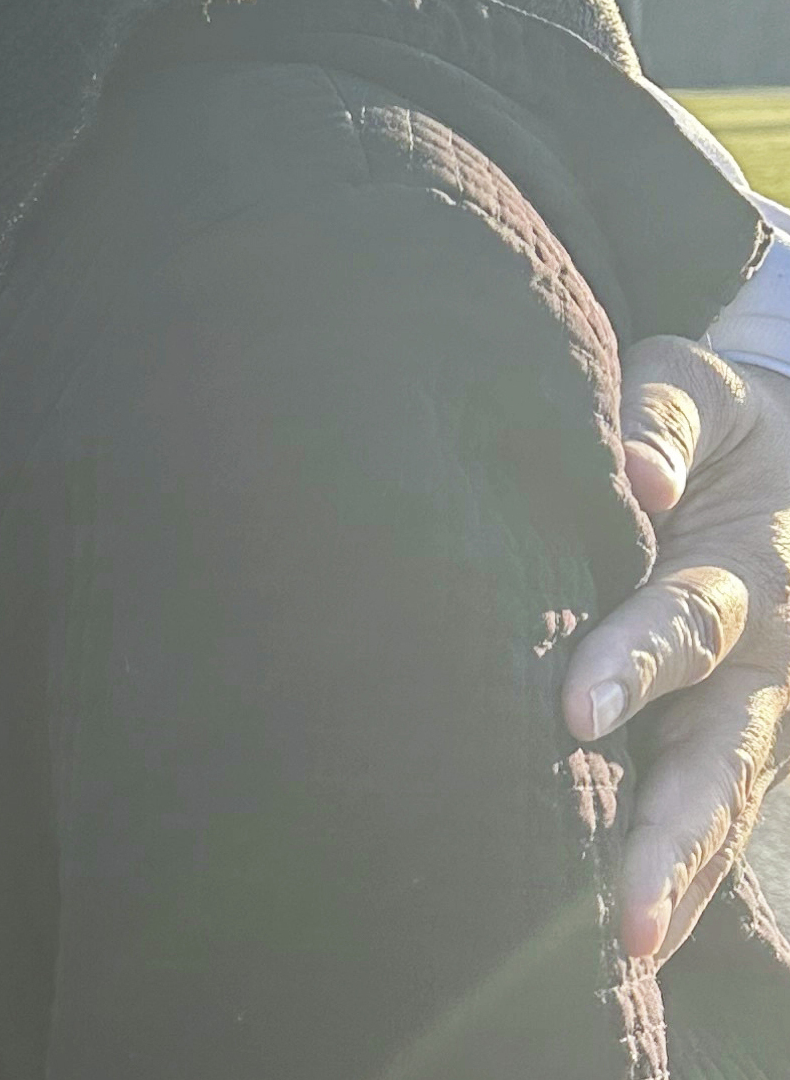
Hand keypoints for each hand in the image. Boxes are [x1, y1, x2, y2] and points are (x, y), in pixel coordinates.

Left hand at [562, 340, 789, 960]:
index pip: (680, 625)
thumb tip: (639, 479)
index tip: (578, 710)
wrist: (783, 444)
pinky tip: (638, 944)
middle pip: (713, 760)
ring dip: (676, 882)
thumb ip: (660, 421)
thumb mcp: (696, 392)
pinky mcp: (738, 742)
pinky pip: (715, 820)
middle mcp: (761, 663)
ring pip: (720, 810)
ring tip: (628, 954)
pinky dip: (683, 883)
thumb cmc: (715, 420)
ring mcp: (756, 715)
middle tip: (621, 912)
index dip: (632, 663)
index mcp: (746, 573)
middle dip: (666, 837)